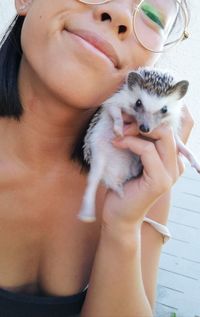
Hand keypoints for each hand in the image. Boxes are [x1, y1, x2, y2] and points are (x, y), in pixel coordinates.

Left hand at [102, 106, 193, 233]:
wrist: (119, 214)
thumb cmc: (124, 186)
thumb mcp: (134, 160)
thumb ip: (141, 143)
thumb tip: (135, 118)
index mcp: (171, 160)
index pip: (169, 129)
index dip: (150, 119)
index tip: (129, 117)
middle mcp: (176, 166)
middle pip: (168, 129)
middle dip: (143, 122)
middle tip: (123, 125)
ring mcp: (171, 174)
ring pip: (162, 136)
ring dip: (135, 131)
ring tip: (118, 135)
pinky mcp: (160, 181)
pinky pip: (148, 150)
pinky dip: (131, 143)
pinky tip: (118, 144)